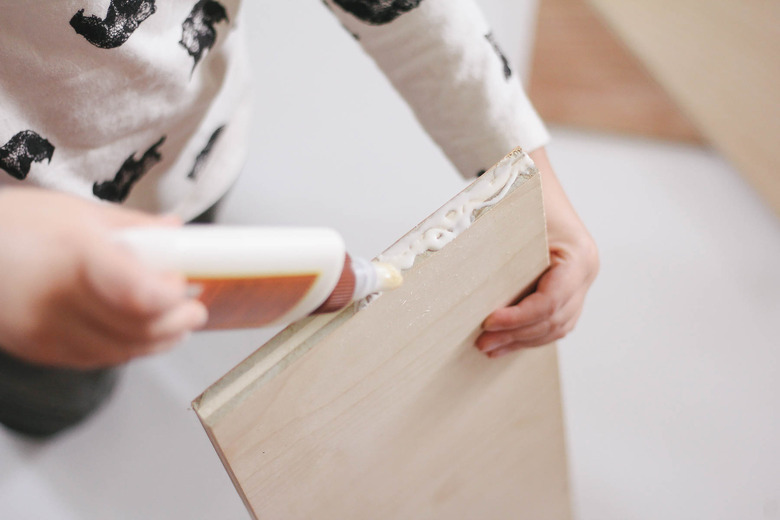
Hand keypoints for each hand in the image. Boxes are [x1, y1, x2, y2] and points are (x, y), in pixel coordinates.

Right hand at [0, 187, 207, 368]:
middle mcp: (59, 300)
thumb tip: (176, 230)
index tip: (185, 283)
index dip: (171, 296)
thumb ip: (133, 226)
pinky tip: (140, 335)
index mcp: (76, 255)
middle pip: (138, 328)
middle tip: (194, 311)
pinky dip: (126, 349)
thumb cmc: (13, 225)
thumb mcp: (77, 211)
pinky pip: (95, 359)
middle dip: (177, 323)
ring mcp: (46, 331)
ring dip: (157, 341)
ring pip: (121, 351)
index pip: (140, 295)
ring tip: (176, 325)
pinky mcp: (37, 349)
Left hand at [476, 148, 598, 357]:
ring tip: (488, 349)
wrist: (539, 178)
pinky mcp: (570, 289)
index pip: (551, 300)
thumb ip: (500, 252)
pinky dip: (529, 335)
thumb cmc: (527, 194)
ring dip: (521, 341)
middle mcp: (587, 272)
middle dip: (516, 335)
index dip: (519, 317)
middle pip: (554, 319)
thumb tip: (464, 280)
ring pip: (556, 326)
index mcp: (579, 256)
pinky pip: (554, 321)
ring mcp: (582, 283)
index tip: (488, 322)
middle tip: (481, 343)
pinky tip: (505, 343)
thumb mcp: (515, 219)